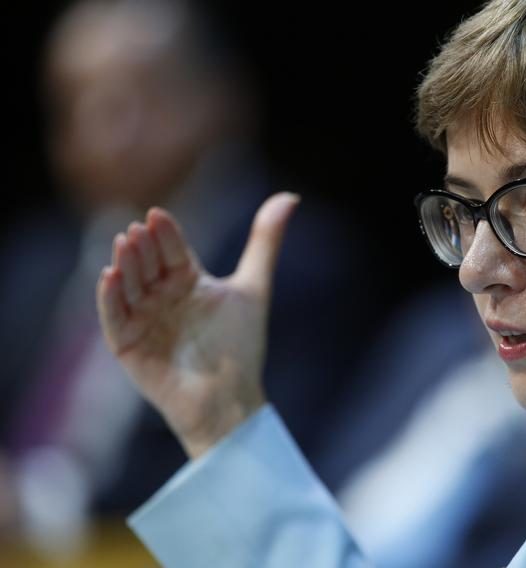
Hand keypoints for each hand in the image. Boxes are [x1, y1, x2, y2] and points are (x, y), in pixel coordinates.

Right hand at [96, 192, 299, 458]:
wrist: (232, 399)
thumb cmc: (242, 346)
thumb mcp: (254, 287)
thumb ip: (266, 242)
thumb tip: (290, 197)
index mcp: (187, 280)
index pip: (172, 250)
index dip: (164, 234)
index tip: (158, 215)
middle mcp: (161, 296)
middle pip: (148, 264)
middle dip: (143, 246)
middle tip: (138, 228)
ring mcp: (143, 319)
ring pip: (128, 285)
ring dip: (124, 265)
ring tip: (123, 244)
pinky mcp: (127, 345)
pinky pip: (114, 317)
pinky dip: (109, 298)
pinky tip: (110, 276)